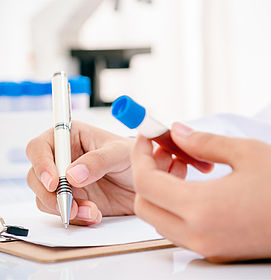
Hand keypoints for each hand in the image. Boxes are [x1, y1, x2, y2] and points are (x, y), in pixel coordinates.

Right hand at [26, 121, 185, 225]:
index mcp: (71, 137)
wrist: (144, 182)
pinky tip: (94, 214)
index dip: (41, 163)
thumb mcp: (120, 153)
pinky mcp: (73, 199)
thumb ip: (98, 161)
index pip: (40, 146)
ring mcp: (66, 181)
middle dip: (49, 193)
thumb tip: (72, 175)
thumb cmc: (134, 157)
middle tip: (68, 205)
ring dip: (63, 208)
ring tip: (91, 211)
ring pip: (45, 196)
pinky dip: (75, 217)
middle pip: (36, 175)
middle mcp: (64, 158)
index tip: (54, 181)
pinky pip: (61, 211)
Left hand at [132, 122, 270, 261]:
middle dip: (145, 174)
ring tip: (179, 164)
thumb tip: (177, 132)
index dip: (139, 156)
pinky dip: (174, 205)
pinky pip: (178, 228)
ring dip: (159, 190)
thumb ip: (202, 141)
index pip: (146, 184)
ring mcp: (207, 247)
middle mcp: (199, 235)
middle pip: (145, 205)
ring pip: (159, 218)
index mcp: (203, 209)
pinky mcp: (216, 249)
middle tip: (162, 151)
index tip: (145, 137)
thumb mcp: (247, 152)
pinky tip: (191, 184)